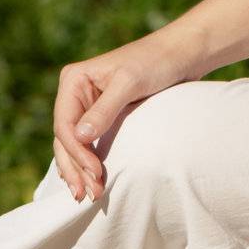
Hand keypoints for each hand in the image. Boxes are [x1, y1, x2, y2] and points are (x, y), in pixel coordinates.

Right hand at [52, 32, 184, 201]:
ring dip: (79, 169)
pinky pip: (89, 142)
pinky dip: (88, 161)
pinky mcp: (104, 115)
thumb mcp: (130, 82)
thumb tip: (80, 138)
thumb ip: (105, 109)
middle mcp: (76, 94)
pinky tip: (88, 178)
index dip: (77, 152)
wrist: (183, 53)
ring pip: (74, 144)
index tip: (94, 173)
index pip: (65, 125)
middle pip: (66, 138)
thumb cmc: (157, 61)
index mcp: (74, 80)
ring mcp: (88, 105)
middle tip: (86, 194)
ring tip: (87, 195)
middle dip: (75, 167)